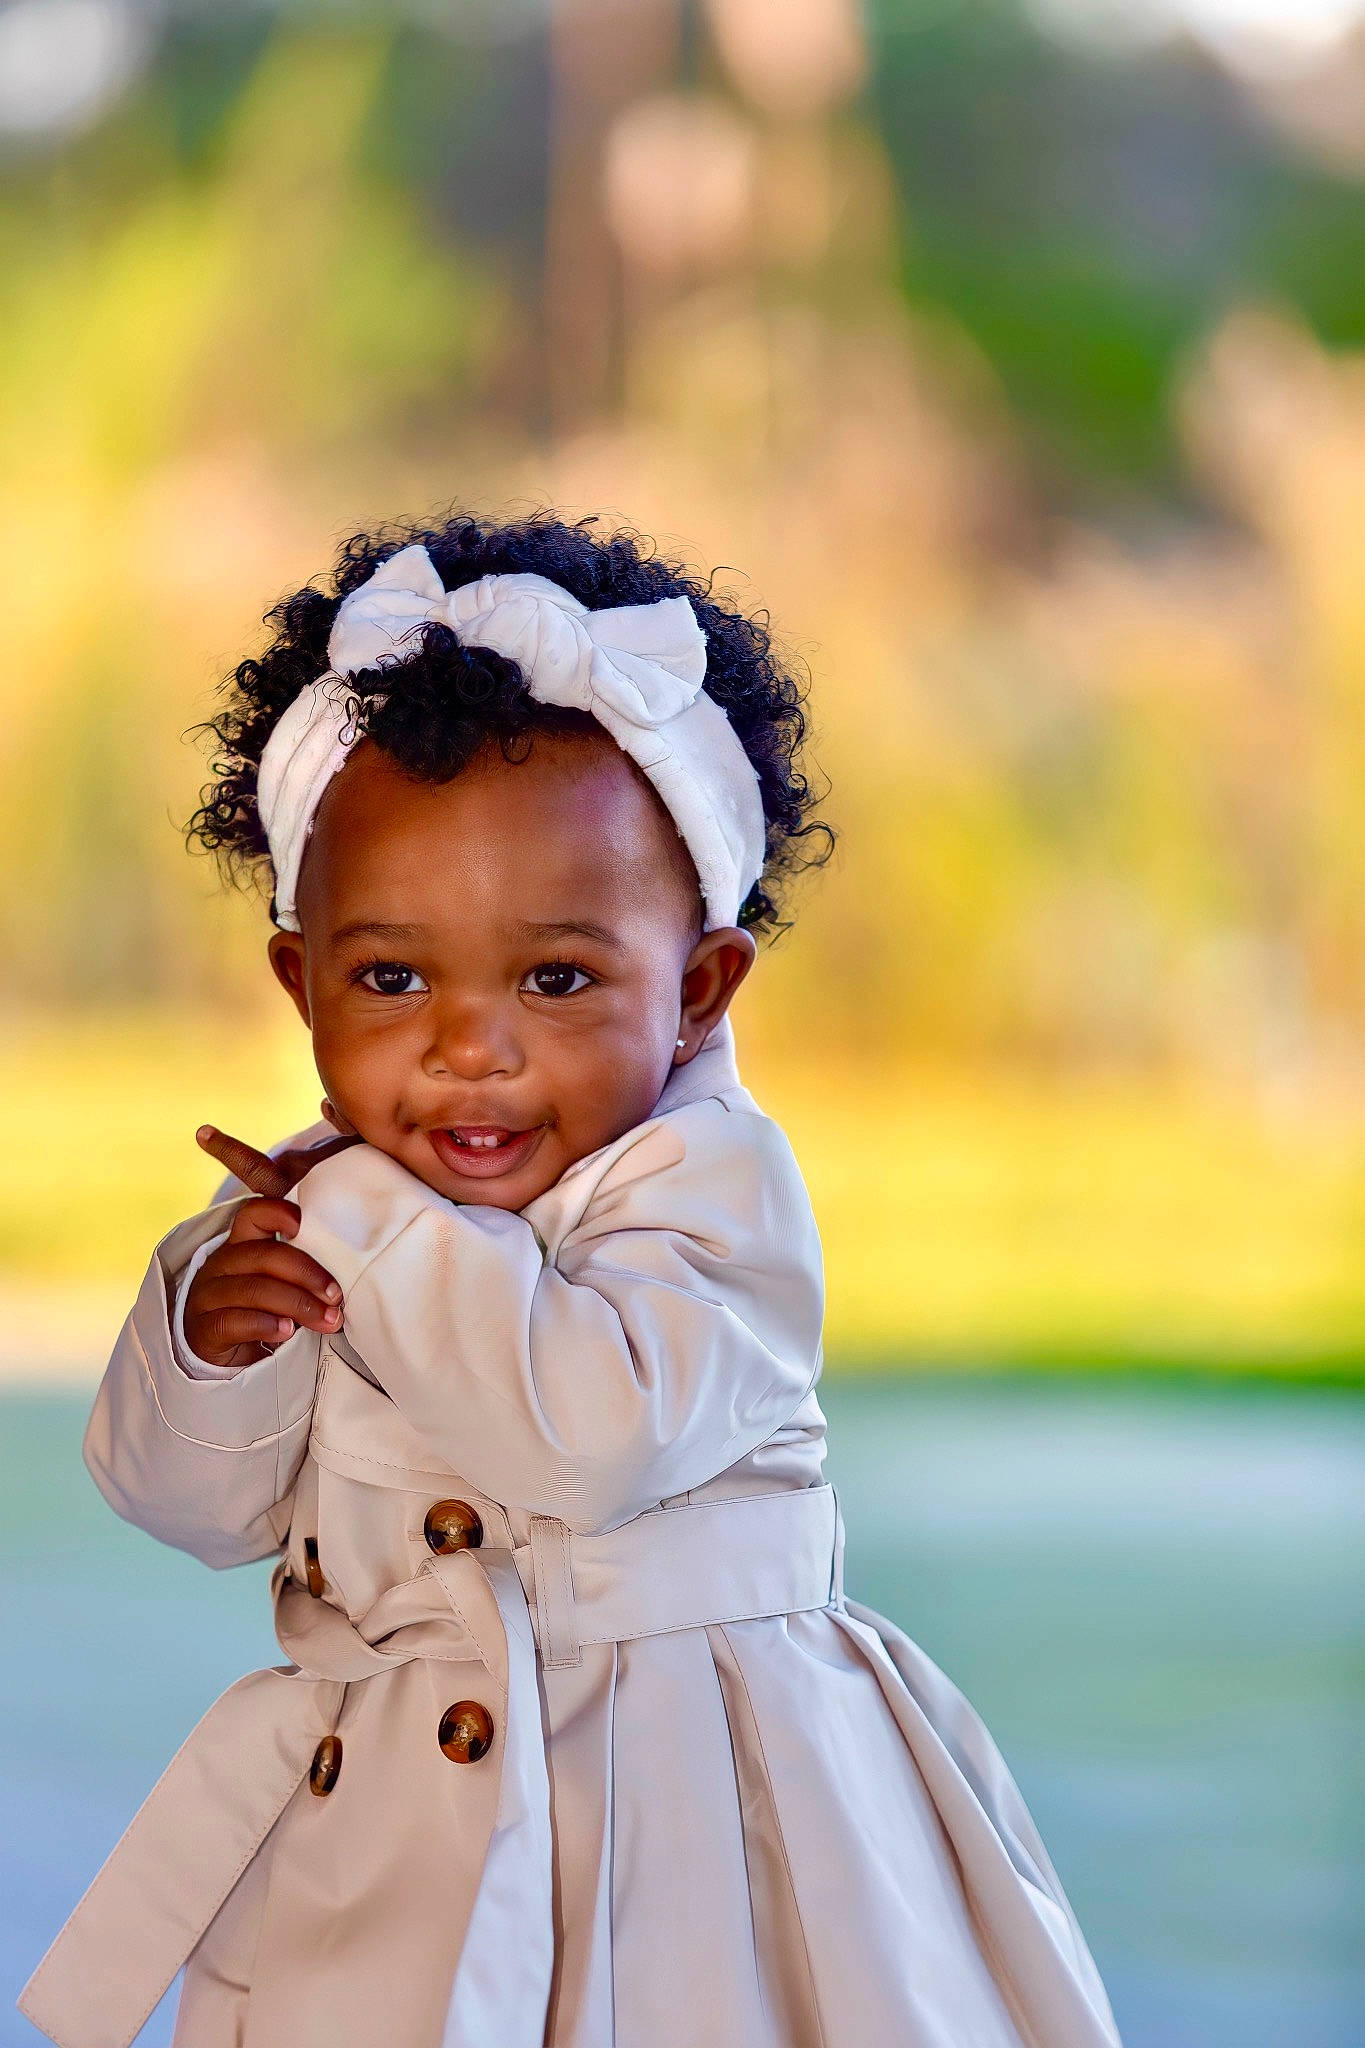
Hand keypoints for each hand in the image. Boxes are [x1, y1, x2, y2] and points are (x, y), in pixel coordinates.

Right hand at [183, 1111, 357, 1369]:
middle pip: (263, 1250)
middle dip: (305, 1271)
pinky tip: (285, 1332)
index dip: (247, 1166)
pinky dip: (264, 1324)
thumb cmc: (284, 1289)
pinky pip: (234, 1320)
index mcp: (252, 1230)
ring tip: (330, 1320)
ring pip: (253, 1287)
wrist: (239, 1346)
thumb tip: (329, 1106)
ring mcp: (211, 1288)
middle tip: (338, 1293)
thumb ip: (325, 1200)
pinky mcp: (206, 1324)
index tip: (295, 1210)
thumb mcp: (308, 1250)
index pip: (253, 1192)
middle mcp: (227, 1253)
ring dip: (297, 1303)